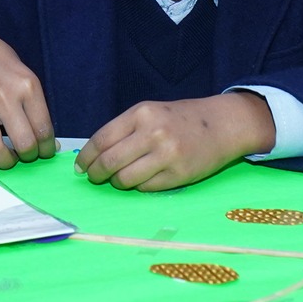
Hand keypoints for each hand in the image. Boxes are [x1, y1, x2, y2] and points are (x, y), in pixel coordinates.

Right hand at [0, 22, 58, 169]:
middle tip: (26, 155)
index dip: (47, 147)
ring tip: (7, 159)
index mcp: (26, 85)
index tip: (45, 152)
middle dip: (29, 156)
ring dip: (5, 162)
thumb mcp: (23, 72)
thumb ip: (34, 103)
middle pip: (24, 143)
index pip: (44, 128)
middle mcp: (3, 97)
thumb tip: (47, 139)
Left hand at [76, 92, 274, 190]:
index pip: (102, 139)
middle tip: (95, 178)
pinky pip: (146, 188)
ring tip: (120, 179)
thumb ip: (124, 130)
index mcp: (142, 113)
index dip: (86, 157)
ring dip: (117, 183)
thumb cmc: (181, 119)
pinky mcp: (179, 175)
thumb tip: (92, 156)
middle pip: (109, 162)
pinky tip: (143, 179)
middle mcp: (153, 133)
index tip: (81, 167)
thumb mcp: (151, 113)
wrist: (222, 125)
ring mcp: (167, 155)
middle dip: (96, 175)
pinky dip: (139, 187)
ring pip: (125, 179)